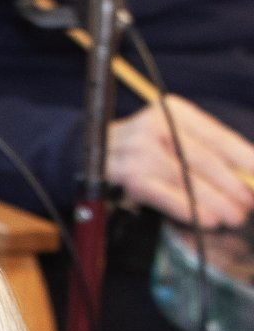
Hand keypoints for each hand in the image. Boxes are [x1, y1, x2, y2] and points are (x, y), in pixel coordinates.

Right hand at [107, 96, 253, 228]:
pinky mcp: (124, 173)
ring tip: (233, 216)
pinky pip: (162, 194)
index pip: (216, 135)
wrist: (91, 153)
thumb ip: (209, 152)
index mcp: (173, 111)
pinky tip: (206, 219)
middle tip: (249, 204)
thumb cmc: (145, 149)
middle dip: (231, 185)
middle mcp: (154, 125)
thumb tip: (248, 176)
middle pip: (202, 158)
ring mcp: (136, 149)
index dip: (243, 157)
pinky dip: (187, 208)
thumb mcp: (174, 139)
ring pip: (184, 178)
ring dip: (213, 201)